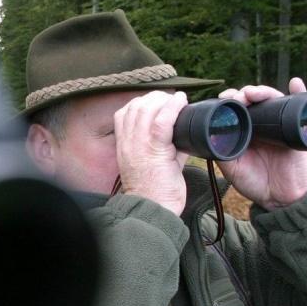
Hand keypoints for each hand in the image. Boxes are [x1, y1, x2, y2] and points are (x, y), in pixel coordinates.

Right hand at [114, 91, 189, 215]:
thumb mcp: (151, 164)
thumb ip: (163, 146)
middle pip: (135, 106)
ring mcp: (139, 145)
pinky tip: (182, 102)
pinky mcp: (155, 150)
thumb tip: (183, 134)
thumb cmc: (154, 190)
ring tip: (178, 101)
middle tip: (171, 99)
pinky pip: (162, 121)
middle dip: (154, 97)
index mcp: (123, 145)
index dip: (141, 102)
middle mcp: (128, 142)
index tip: (157, 103)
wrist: (152, 208)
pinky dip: (173, 107)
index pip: (123, 113)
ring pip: (146, 108)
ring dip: (164, 100)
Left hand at [216, 77, 306, 209]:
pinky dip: (299, 92)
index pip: (236, 107)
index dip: (229, 99)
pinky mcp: (295, 131)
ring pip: (272, 100)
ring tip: (252, 93)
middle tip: (236, 97)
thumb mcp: (231, 166)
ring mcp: (278, 125)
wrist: (278, 198)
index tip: (221, 97)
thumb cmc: (253, 182)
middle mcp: (261, 124)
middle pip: (254, 100)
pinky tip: (295, 83)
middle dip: (244, 93)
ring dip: (263, 91)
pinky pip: (299, 107)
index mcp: (244, 130)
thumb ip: (221, 151)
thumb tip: (209, 135)